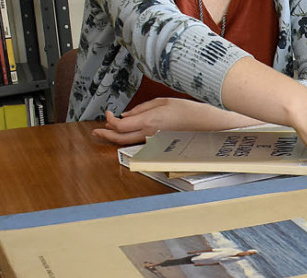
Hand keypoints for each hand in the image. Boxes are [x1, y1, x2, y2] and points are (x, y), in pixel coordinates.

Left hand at [92, 98, 258, 144]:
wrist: (211, 127)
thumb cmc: (191, 112)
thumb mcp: (164, 102)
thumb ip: (142, 109)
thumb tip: (126, 115)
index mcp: (149, 122)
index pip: (119, 125)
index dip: (109, 121)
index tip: (108, 113)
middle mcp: (150, 135)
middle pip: (120, 139)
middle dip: (105, 135)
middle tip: (95, 132)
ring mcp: (156, 143)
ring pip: (129, 143)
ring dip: (116, 138)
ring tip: (105, 134)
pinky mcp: (162, 146)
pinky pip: (141, 143)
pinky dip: (131, 139)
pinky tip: (127, 135)